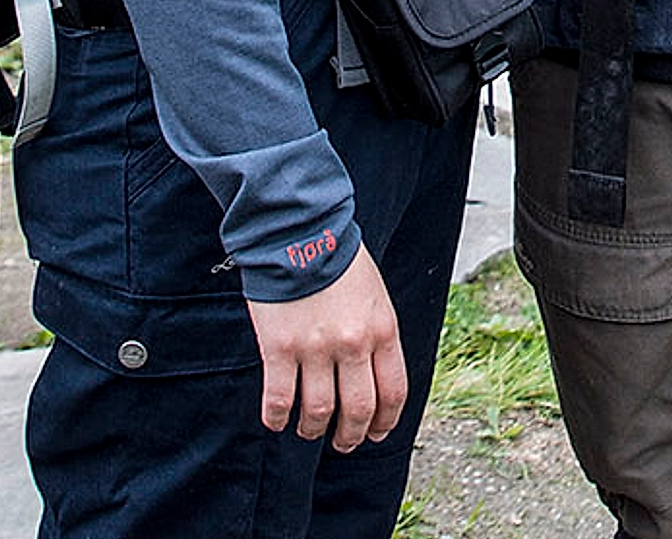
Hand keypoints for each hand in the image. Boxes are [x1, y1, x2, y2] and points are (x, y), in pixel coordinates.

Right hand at [248, 255, 406, 449]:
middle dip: (352, 434)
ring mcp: (316, 349)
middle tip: (344, 441)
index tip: (377, 433)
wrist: (300, 231)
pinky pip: (280, 399)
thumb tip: (374, 373)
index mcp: (383, 330)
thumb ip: (377, 333)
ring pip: (320, 411)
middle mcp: (354, 345)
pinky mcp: (281, 348)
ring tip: (310, 430)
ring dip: (315, 429)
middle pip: (359, 410)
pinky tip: (277, 421)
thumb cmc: (338, 259)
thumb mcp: (375, 295)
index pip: (394, 392)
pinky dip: (278, 417)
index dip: (386, 421)